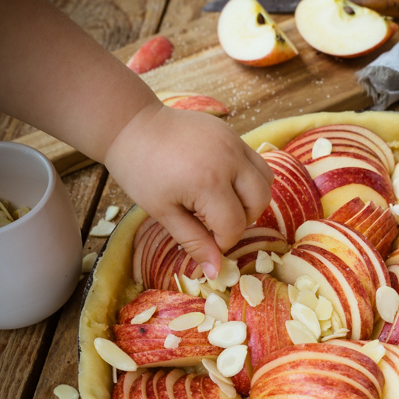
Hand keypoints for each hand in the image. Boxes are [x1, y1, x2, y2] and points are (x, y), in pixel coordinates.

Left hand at [104, 102, 272, 276]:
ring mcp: (234, 143)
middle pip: (258, 203)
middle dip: (241, 220)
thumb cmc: (141, 171)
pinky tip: (222, 183)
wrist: (132, 126)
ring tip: (223, 203)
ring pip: (266, 180)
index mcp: (209, 183)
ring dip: (251, 199)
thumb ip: (194, 242)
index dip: (222, 241)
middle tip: (214, 222)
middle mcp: (229, 160)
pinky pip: (256, 161)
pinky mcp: (233, 133)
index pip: (234, 225)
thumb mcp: (164, 213)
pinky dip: (247, 178)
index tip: (204, 240)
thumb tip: (216, 272)